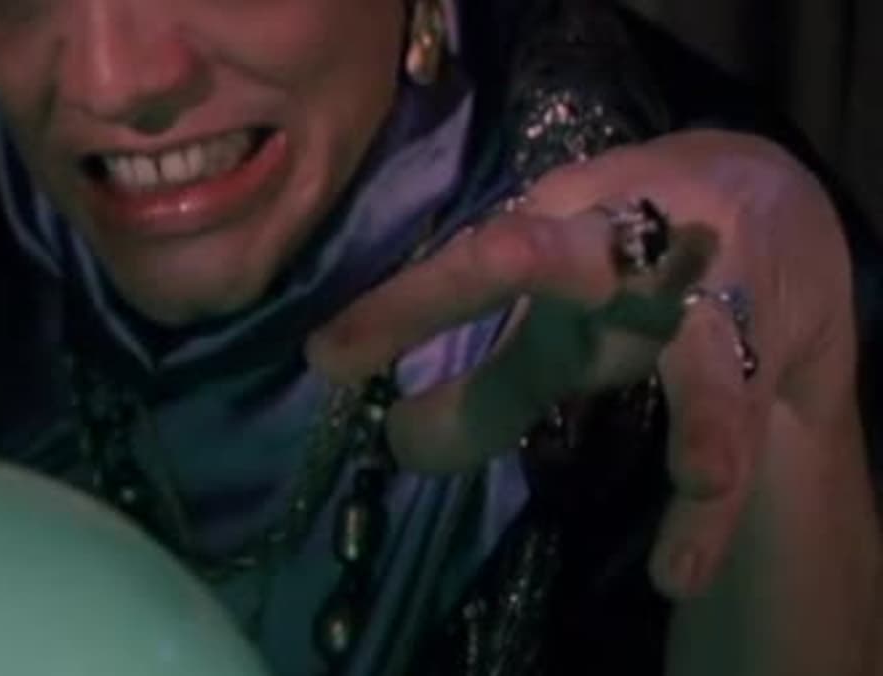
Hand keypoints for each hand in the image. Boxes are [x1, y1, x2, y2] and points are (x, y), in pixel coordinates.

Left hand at [306, 130, 880, 673]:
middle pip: (573, 255)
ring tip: (698, 476)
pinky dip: (711, 508)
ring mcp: (708, 297)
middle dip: (533, 257)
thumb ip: (486, 384)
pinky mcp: (764, 354)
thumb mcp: (555, 320)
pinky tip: (679, 570)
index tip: (328, 357)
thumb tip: (397, 442)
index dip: (402, 306)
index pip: (469, 260)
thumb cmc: (628, 264)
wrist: (776, 203)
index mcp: (556, 223)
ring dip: (695, 413)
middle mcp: (627, 246)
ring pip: (696, 352)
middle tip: (496, 261)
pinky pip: (740, 430)